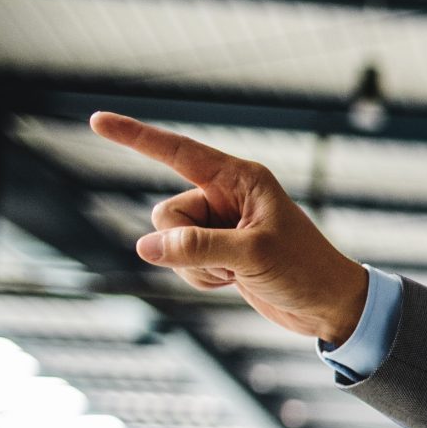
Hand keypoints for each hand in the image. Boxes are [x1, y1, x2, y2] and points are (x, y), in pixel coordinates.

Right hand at [88, 112, 370, 342]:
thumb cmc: (306, 270)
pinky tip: (233, 281)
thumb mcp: (253, 254)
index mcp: (241, 180)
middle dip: (185, 242)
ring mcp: (219, 226)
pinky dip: (200, 278)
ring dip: (195, 266)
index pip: (178, 152)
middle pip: (166, 213)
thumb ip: (197, 247)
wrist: (329, 307)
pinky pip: (180, 263)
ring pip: (168, 242)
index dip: (136, 137)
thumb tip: (145, 248)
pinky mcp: (216, 253)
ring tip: (238, 272)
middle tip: (230, 257)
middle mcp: (226, 197)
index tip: (97, 121)